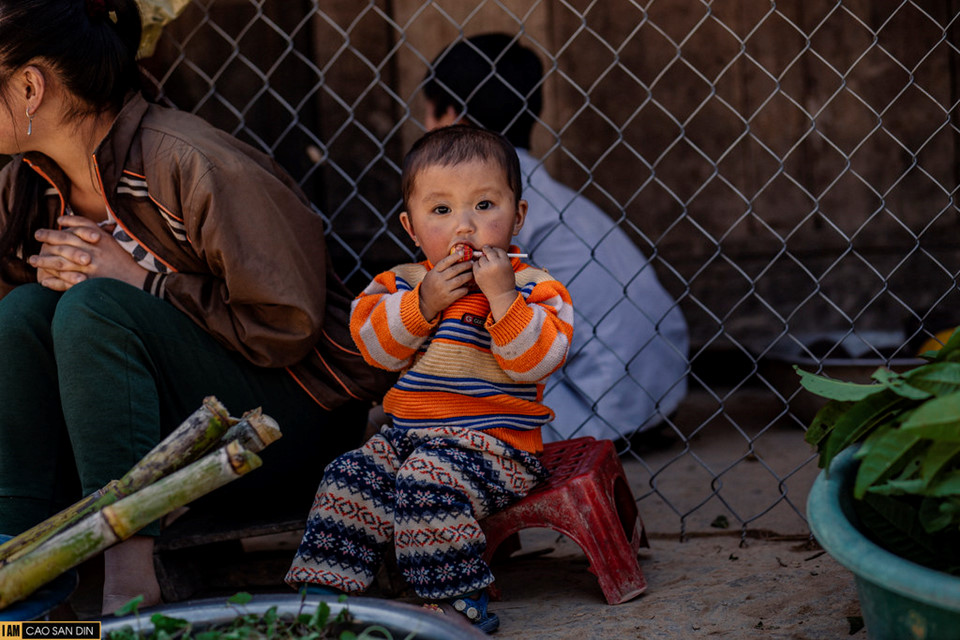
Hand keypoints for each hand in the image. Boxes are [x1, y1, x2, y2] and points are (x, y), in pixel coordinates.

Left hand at [29, 216, 147, 290]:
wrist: (140, 283)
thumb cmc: (128, 263)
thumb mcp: (117, 242)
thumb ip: (101, 232)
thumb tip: (85, 223)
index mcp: (102, 241)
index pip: (80, 227)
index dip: (65, 224)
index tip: (53, 224)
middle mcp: (95, 252)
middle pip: (65, 242)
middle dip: (48, 238)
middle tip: (37, 236)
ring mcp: (91, 269)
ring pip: (61, 262)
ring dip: (44, 261)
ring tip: (32, 260)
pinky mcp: (89, 284)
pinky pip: (66, 282)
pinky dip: (54, 282)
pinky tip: (43, 281)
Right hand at [418, 252, 473, 320]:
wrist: (425, 303)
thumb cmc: (430, 286)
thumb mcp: (431, 275)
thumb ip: (441, 268)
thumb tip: (455, 258)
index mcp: (434, 272)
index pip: (445, 262)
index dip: (454, 256)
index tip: (462, 253)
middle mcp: (439, 280)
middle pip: (455, 270)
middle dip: (466, 265)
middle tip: (472, 263)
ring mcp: (444, 289)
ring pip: (460, 280)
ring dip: (469, 276)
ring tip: (473, 273)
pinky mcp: (449, 298)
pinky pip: (461, 291)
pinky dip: (466, 288)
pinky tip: (469, 286)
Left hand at [473, 245, 517, 320]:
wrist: (501, 296)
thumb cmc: (505, 282)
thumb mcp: (508, 268)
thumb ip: (501, 259)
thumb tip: (489, 249)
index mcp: (504, 262)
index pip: (498, 250)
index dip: (495, 250)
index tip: (492, 250)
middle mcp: (495, 264)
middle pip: (488, 251)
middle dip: (487, 250)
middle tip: (485, 250)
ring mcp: (485, 269)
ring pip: (481, 258)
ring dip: (482, 260)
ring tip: (487, 267)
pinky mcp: (478, 274)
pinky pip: (475, 265)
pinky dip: (477, 266)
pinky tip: (482, 271)